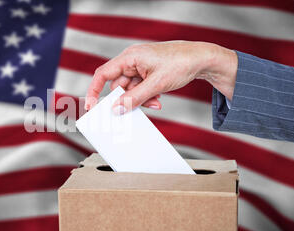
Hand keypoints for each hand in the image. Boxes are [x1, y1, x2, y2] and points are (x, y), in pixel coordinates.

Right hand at [84, 41, 237, 114]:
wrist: (201, 59)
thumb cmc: (180, 63)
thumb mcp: (156, 85)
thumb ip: (134, 98)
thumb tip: (116, 109)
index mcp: (129, 57)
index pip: (103, 74)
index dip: (94, 90)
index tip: (91, 106)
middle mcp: (131, 60)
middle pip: (117, 85)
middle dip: (127, 99)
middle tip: (133, 109)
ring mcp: (139, 66)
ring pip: (129, 89)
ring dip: (139, 100)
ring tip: (155, 102)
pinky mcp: (146, 72)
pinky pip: (139, 88)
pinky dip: (146, 96)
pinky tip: (158, 99)